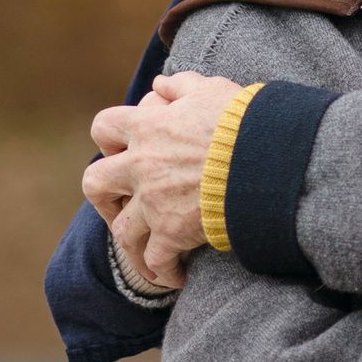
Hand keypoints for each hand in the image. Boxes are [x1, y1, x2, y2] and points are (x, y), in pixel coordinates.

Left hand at [82, 72, 243, 282]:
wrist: (266, 157)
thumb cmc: (243, 120)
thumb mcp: (211, 90)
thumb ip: (181, 86)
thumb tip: (160, 84)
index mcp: (148, 128)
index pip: (104, 128)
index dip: (110, 140)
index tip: (123, 151)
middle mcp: (142, 166)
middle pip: (95, 183)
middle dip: (104, 197)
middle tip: (122, 205)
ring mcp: (154, 202)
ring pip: (122, 231)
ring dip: (132, 244)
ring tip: (148, 253)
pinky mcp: (173, 232)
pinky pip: (155, 261)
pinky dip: (162, 271)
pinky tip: (175, 277)